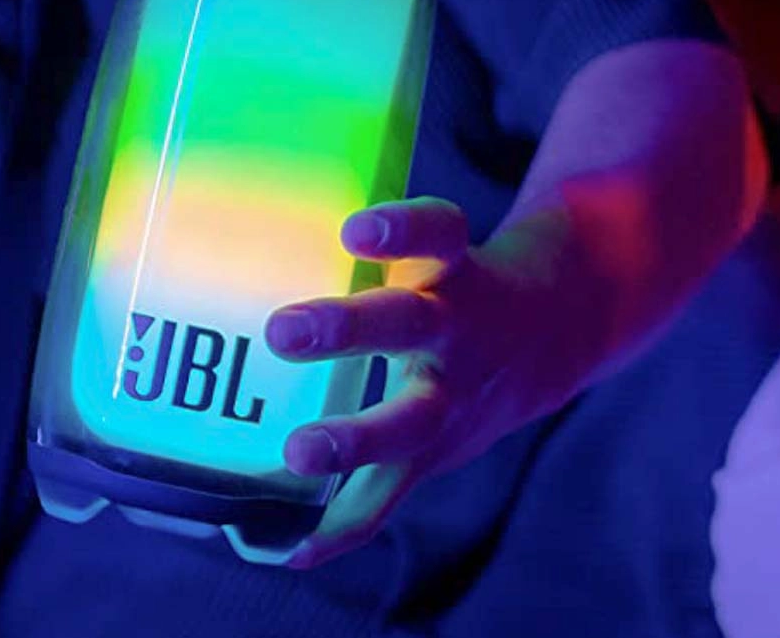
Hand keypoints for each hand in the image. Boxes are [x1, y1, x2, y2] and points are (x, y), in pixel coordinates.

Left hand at [264, 197, 608, 567]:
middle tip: (283, 330)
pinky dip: (343, 526)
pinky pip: (390, 496)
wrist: (549, 335)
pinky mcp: (437, 453)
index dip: (402, 234)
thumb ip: (372, 257)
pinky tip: (295, 549)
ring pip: (408, 418)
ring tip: (297, 453)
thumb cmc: (448, 285)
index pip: (436, 234)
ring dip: (352, 439)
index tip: (356, 231)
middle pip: (407, 324)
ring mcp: (450, 394)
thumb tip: (231, 235)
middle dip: (348, 330)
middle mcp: (453, 329)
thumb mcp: (426, 252)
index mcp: (448, 270)